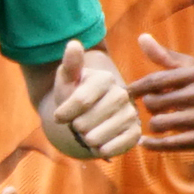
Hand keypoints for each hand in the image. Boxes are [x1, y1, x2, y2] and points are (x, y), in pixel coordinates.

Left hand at [41, 43, 140, 160]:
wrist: (88, 115)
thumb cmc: (74, 95)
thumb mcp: (67, 79)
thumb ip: (70, 64)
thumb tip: (73, 44)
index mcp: (105, 79)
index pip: (80, 101)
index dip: (64, 113)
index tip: (58, 117)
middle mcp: (121, 95)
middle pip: (85, 123)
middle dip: (75, 127)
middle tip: (78, 123)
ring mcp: (130, 114)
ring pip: (96, 138)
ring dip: (86, 139)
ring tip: (88, 132)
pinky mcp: (135, 133)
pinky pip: (113, 148)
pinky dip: (102, 149)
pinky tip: (99, 143)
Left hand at [129, 32, 193, 152]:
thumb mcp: (190, 69)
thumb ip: (164, 56)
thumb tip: (141, 37)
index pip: (157, 80)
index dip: (136, 87)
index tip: (125, 92)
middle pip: (155, 102)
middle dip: (149, 105)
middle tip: (154, 106)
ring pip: (159, 123)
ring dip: (154, 125)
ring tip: (160, 122)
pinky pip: (170, 144)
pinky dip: (152, 144)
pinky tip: (144, 142)